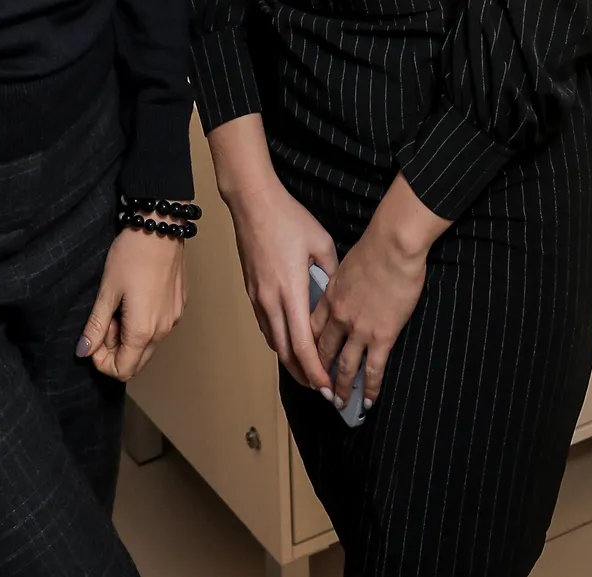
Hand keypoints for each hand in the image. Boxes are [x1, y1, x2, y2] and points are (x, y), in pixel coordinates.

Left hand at [78, 227, 184, 380]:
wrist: (160, 226)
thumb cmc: (132, 255)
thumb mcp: (107, 290)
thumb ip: (95, 325)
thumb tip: (83, 351)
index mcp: (143, 330)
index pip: (123, 370)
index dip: (103, 362)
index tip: (93, 339)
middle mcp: (163, 331)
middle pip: (137, 362)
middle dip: (116, 351)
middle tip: (104, 322)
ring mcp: (174, 319)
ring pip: (149, 345)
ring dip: (130, 337)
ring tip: (119, 307)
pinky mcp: (179, 306)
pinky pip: (160, 328)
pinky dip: (144, 324)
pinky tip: (136, 299)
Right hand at [223, 172, 339, 392]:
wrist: (252, 202)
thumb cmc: (288, 218)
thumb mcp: (321, 243)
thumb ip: (332, 273)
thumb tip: (340, 293)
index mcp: (291, 292)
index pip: (303, 345)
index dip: (315, 371)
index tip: (327, 385)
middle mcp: (271, 300)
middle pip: (286, 353)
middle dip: (303, 376)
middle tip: (320, 389)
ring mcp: (257, 296)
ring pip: (273, 341)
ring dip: (290, 361)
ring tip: (307, 372)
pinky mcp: (251, 290)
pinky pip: (265, 325)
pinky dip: (279, 341)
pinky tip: (289, 342)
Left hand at [312, 175, 450, 409]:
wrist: (393, 245)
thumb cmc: (374, 246)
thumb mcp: (345, 262)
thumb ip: (339, 281)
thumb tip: (341, 290)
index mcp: (329, 296)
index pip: (311, 328)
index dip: (307, 347)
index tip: (305, 359)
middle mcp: (339, 316)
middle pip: (323, 351)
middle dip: (319, 373)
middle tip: (319, 389)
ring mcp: (359, 328)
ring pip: (345, 366)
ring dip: (341, 388)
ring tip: (339, 403)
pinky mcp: (382, 335)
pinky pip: (373, 369)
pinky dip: (369, 388)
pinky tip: (368, 401)